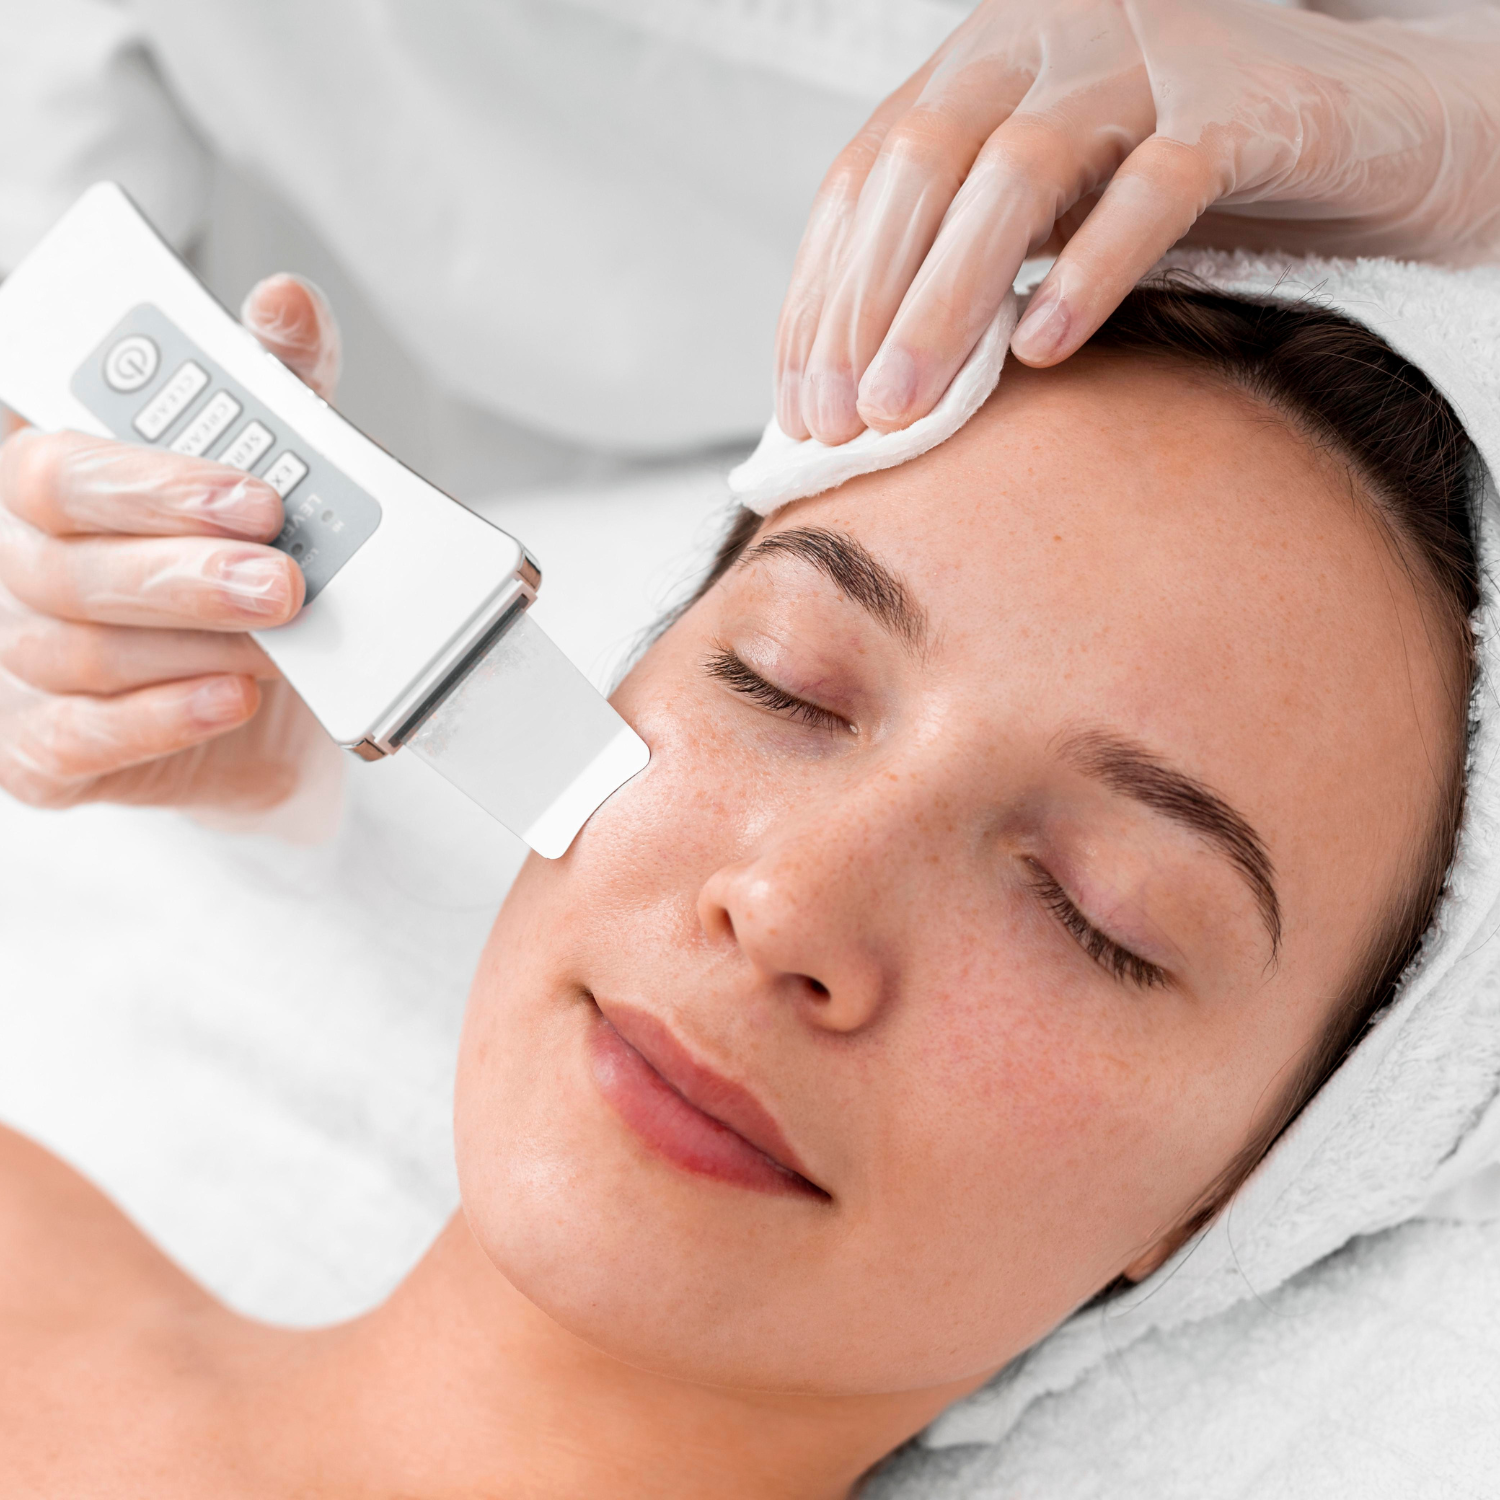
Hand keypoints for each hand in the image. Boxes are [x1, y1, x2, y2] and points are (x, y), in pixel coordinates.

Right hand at [0, 274, 345, 817]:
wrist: (284, 698)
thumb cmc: (254, 566)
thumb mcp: (277, 468)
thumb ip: (278, 385)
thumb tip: (284, 302)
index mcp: (62, 488)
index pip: (59, 467)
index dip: (152, 481)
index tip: (257, 493)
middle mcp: (27, 567)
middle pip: (65, 563)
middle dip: (186, 572)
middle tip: (285, 580)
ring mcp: (23, 664)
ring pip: (80, 651)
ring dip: (192, 646)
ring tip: (282, 642)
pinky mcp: (44, 752)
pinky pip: (75, 743)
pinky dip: (159, 720)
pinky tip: (230, 697)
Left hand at [775, 0, 1499, 443]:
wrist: (1365, 123)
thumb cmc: (1185, 186)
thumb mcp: (1049, 216)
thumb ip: (962, 267)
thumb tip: (859, 398)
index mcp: (980, 64)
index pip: (865, 179)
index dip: (824, 296)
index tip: (802, 409)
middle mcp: (1045, 39)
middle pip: (920, 168)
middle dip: (868, 307)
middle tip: (847, 423)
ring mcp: (1144, 55)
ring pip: (1017, 174)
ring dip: (948, 301)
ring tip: (911, 409)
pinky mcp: (1240, 101)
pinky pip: (1154, 186)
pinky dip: (1091, 269)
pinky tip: (1043, 351)